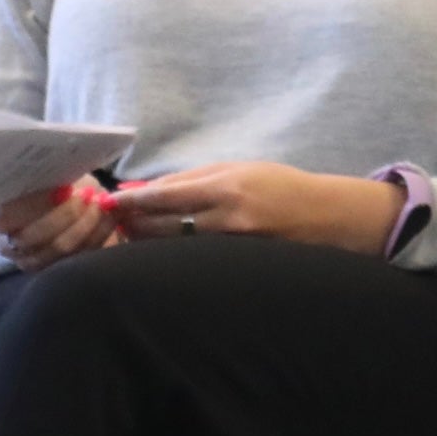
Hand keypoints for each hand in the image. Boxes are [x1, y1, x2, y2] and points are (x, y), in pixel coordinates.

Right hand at [0, 180, 122, 271]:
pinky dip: (98, 236)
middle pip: (38, 236)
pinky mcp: (54, 271)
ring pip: (61, 249)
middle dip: (69, 214)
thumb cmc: (49, 187)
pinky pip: (79, 257)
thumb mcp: (46, 176)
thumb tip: (65, 179)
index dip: (39, 202)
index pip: (10, 214)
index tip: (65, 188)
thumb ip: (50, 176)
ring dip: (88, 224)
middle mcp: (9, 244)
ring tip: (102, 204)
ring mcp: (30, 262)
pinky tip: (108, 218)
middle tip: (91, 194)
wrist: (57, 208)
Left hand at [113, 161, 399, 255]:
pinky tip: (163, 255)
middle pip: (163, 227)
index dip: (131, 202)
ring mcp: (235, 248)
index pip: (165, 195)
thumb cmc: (282, 187)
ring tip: (133, 237)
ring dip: (149, 244)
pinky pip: (196, 262)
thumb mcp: (240, 169)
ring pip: (175, 250)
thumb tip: (147, 191)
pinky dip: (174, 257)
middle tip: (115, 222)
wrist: (328, 218)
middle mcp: (229, 219)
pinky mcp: (240, 266)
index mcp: (227, 187)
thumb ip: (194, 179)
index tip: (108, 203)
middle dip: (134, 225)